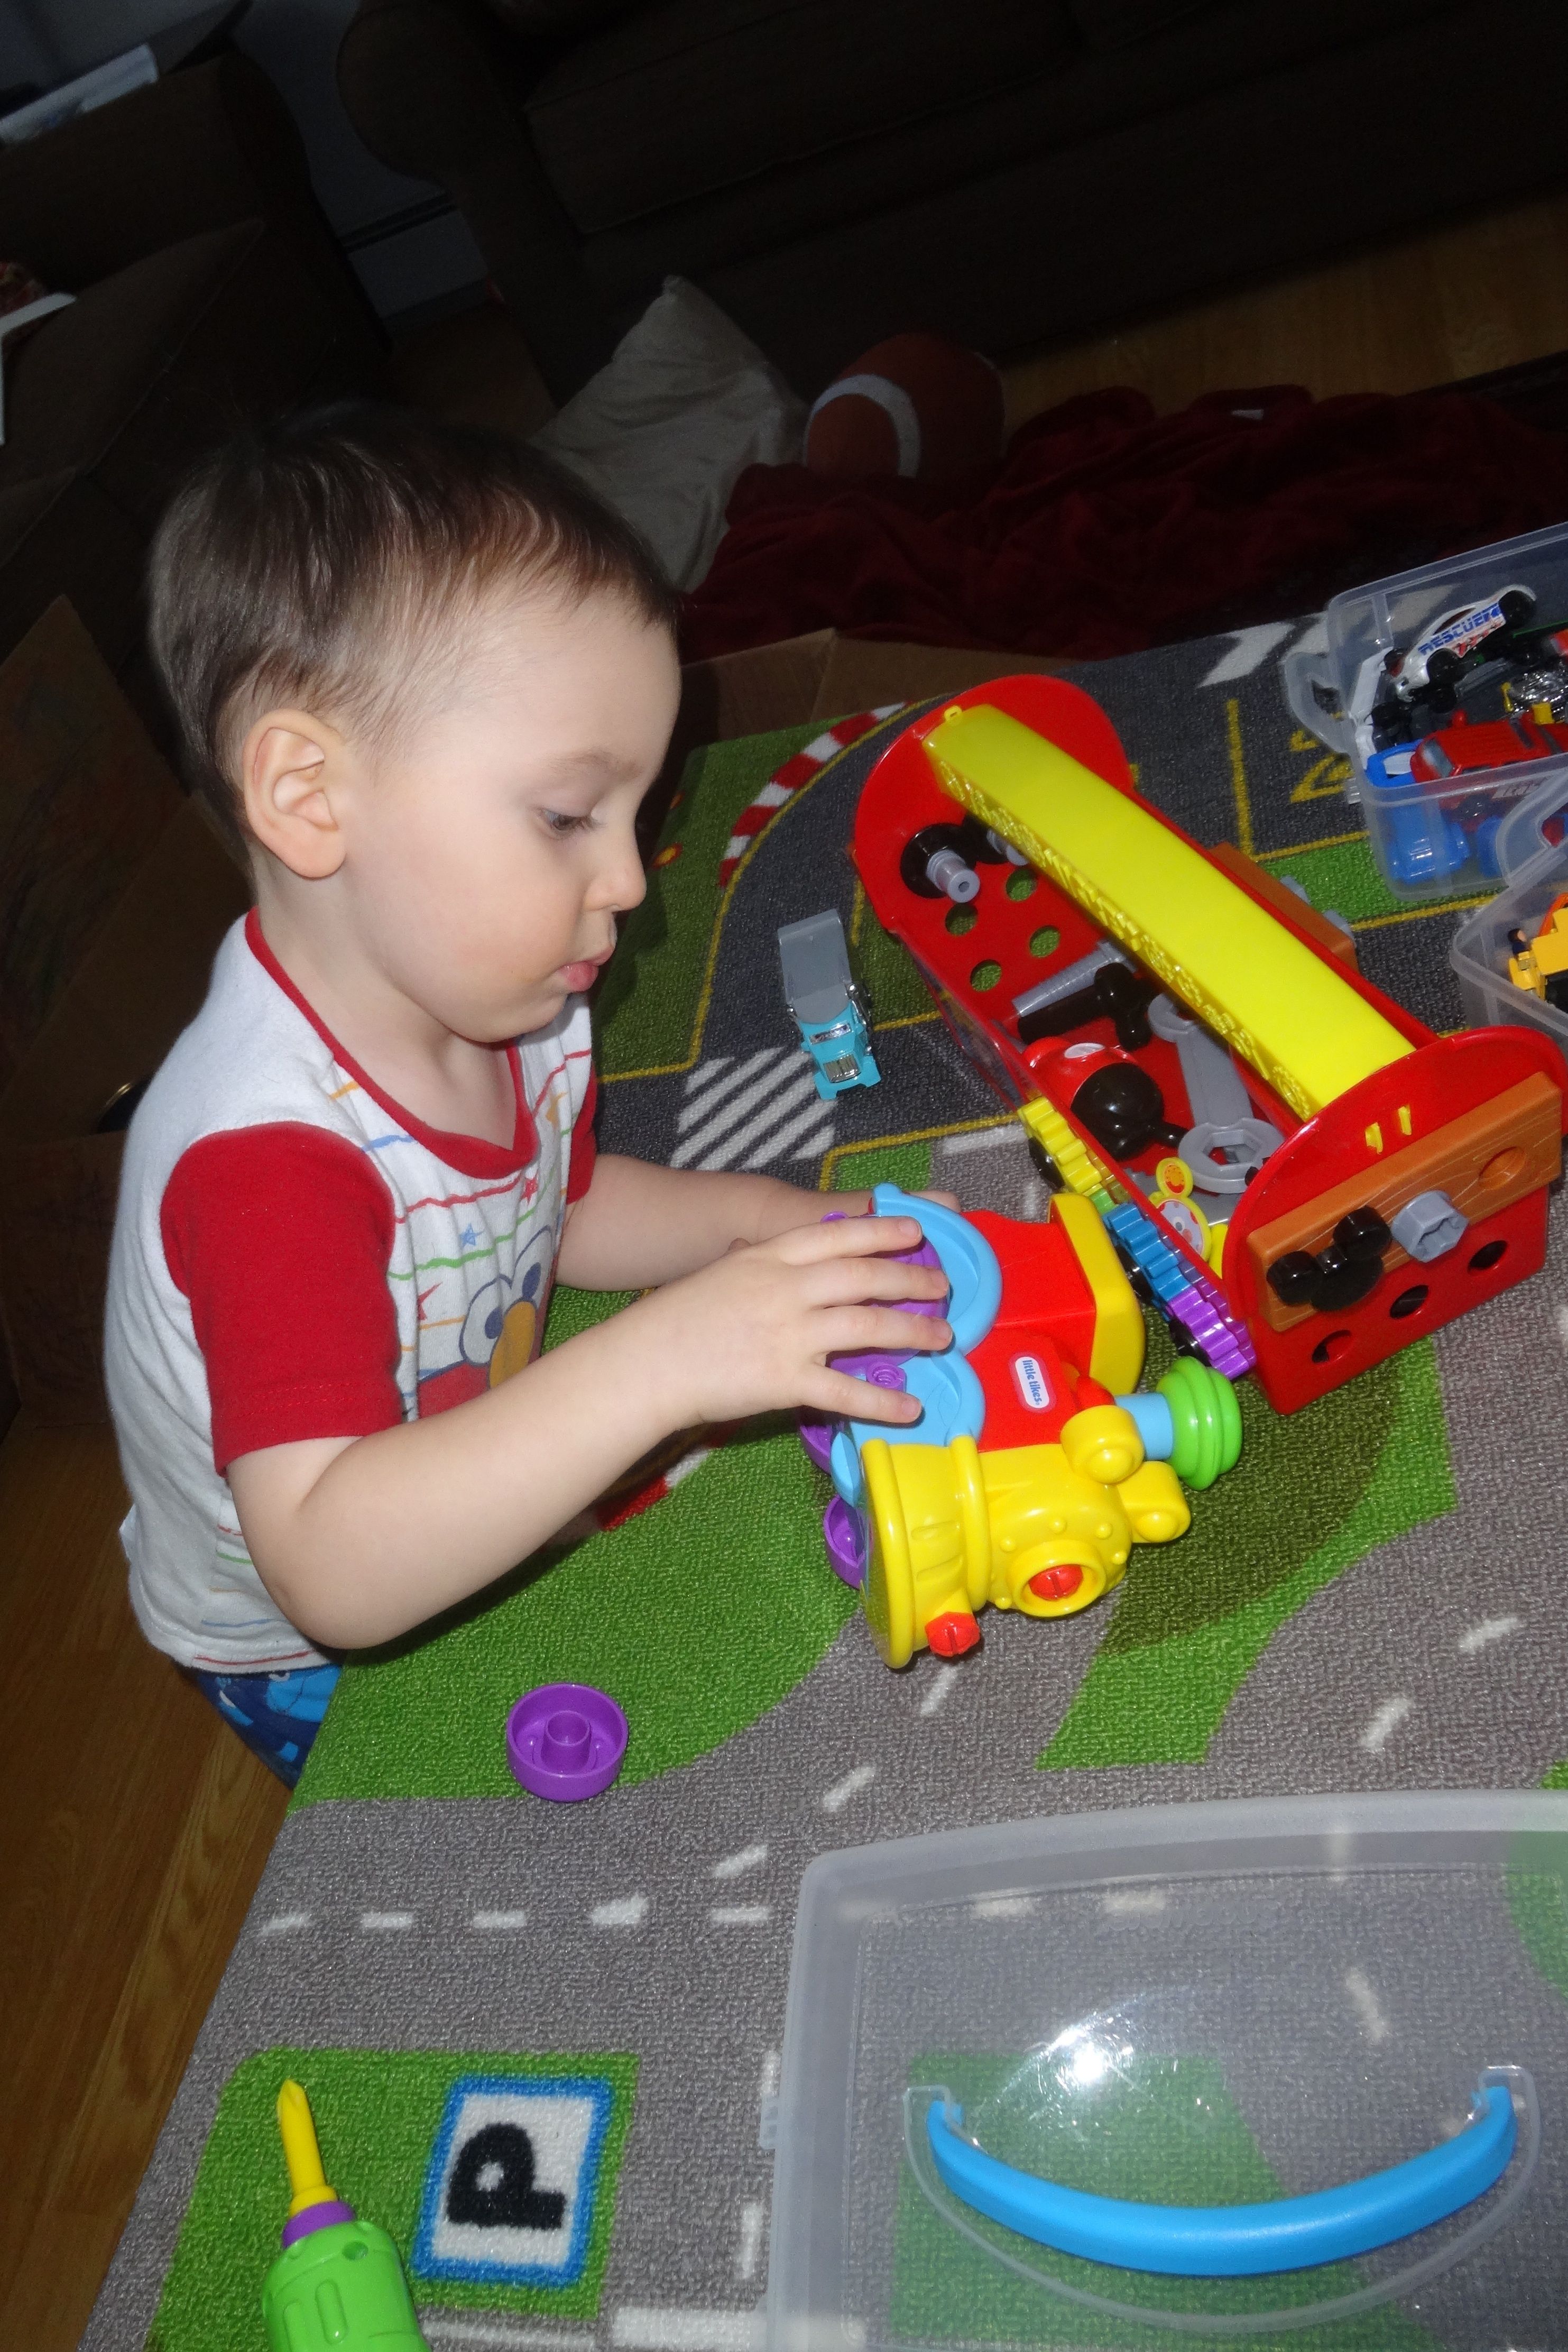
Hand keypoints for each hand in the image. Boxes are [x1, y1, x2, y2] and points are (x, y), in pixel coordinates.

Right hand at [634, 1213, 950, 1428]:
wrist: (645, 1364)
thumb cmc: (678, 1320)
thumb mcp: (723, 1274)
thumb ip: (762, 1267)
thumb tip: (790, 1261)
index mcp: (769, 1257)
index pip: (837, 1235)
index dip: (882, 1231)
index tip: (915, 1230)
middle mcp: (786, 1289)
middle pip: (864, 1277)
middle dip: (911, 1279)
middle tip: (942, 1286)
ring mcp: (789, 1334)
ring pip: (868, 1327)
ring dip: (913, 1332)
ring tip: (942, 1337)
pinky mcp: (786, 1381)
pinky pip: (847, 1393)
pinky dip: (885, 1403)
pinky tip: (911, 1409)